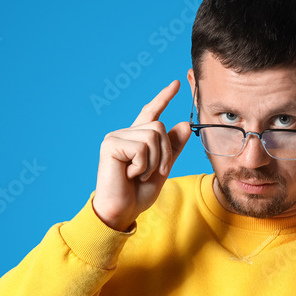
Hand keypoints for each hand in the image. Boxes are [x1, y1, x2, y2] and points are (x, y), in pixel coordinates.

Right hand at [92, 80, 191, 231]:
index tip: (176, 83)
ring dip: (153, 161)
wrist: (121, 211)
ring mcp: (116, 138)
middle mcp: (124, 134)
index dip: (163, 98)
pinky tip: (129, 175)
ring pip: (153, 135)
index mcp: (136, 139)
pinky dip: (142, 166)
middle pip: (159, 127)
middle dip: (164, 153)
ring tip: (138, 175)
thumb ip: (172, 148)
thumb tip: (184, 124)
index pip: (151, 113)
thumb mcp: (162, 168)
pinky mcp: (110, 145)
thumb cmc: (137, 194)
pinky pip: (141, 147)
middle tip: (151, 173)